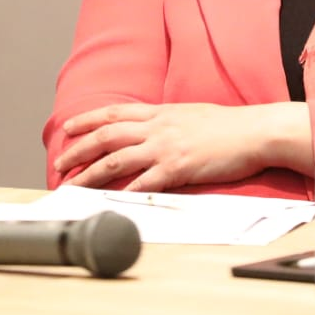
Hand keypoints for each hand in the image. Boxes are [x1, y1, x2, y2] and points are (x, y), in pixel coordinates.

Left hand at [53, 102, 310, 191]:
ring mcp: (166, 148)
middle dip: (79, 149)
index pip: (115, 113)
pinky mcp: (177, 168)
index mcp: (161, 113)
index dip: (88, 120)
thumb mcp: (191, 113)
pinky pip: (143, 182)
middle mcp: (158, 128)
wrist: (254, 132)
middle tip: (60, 162)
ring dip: (89, 173)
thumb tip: (152, 127)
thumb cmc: (228, 125)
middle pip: (107, 136)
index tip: (68, 127)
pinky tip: (109, 201)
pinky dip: (123, 192)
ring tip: (72, 185)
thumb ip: (168, 120)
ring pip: (116, 160)